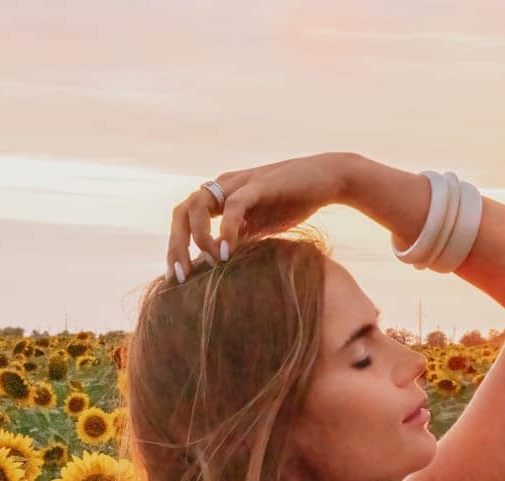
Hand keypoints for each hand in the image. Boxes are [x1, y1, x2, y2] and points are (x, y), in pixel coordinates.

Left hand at [163, 151, 361, 280]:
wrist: (328, 179)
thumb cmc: (296, 202)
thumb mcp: (262, 227)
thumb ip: (241, 241)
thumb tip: (222, 268)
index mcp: (220, 197)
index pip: (185, 219)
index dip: (177, 247)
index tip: (177, 278)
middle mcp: (222, 187)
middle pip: (182, 212)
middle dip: (177, 245)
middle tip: (180, 276)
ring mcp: (239, 184)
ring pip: (198, 205)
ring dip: (198, 237)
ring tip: (210, 264)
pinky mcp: (258, 185)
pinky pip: (233, 206)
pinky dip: (226, 230)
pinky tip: (228, 254)